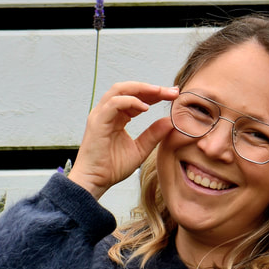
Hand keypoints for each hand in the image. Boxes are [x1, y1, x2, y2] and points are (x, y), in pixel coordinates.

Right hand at [69, 82, 177, 198]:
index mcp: (117, 117)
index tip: (174, 95)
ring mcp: (101, 114)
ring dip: (141, 89)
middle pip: (129, 89)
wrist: (95, 181)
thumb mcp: (140, 149)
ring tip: (160, 92)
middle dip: (151, 88)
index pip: (137, 98)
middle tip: (172, 91)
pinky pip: (114, 104)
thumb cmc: (112, 168)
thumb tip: (171, 122)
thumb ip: (154, 134)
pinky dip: (130, 101)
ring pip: (120, 90)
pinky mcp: (97, 121)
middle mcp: (108, 112)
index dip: (155, 94)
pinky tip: (146, 108)